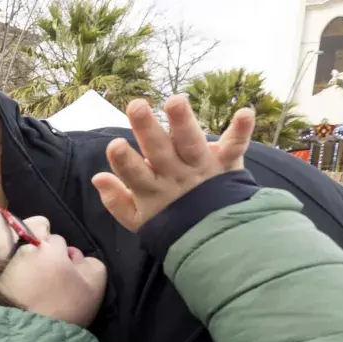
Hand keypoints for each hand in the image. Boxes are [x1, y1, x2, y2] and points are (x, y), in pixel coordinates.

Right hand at [91, 95, 253, 230]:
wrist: (215, 239)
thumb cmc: (171, 224)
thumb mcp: (138, 219)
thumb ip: (116, 200)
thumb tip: (97, 177)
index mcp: (152, 189)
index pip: (134, 174)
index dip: (124, 161)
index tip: (115, 145)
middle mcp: (176, 176)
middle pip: (159, 151)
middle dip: (147, 129)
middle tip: (136, 106)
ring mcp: (202, 169)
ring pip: (191, 143)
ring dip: (183, 121)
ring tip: (175, 100)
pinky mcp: (227, 164)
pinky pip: (235, 146)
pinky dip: (241, 130)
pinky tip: (245, 112)